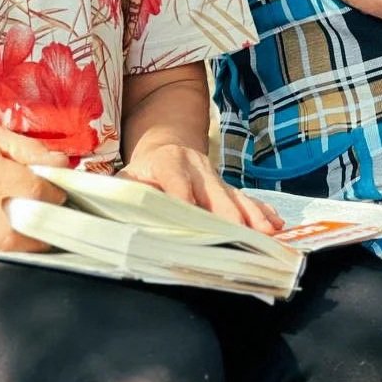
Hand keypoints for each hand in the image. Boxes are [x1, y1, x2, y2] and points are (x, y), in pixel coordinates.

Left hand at [119, 142, 282, 233]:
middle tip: (240, 234)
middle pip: (214, 193)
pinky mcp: (227, 188)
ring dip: (252, 215)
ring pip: (235, 196)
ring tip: (267, 233)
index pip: (177, 181)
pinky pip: (246, 199)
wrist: (166, 146)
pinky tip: (276, 224)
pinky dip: (261, 211)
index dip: (185, 199)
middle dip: (228, 214)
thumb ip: (122, 191)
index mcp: (169, 163)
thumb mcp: (127, 176)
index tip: (192, 217)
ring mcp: (216, 178)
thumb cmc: (143, 172)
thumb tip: (105, 203)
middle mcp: (197, 168)